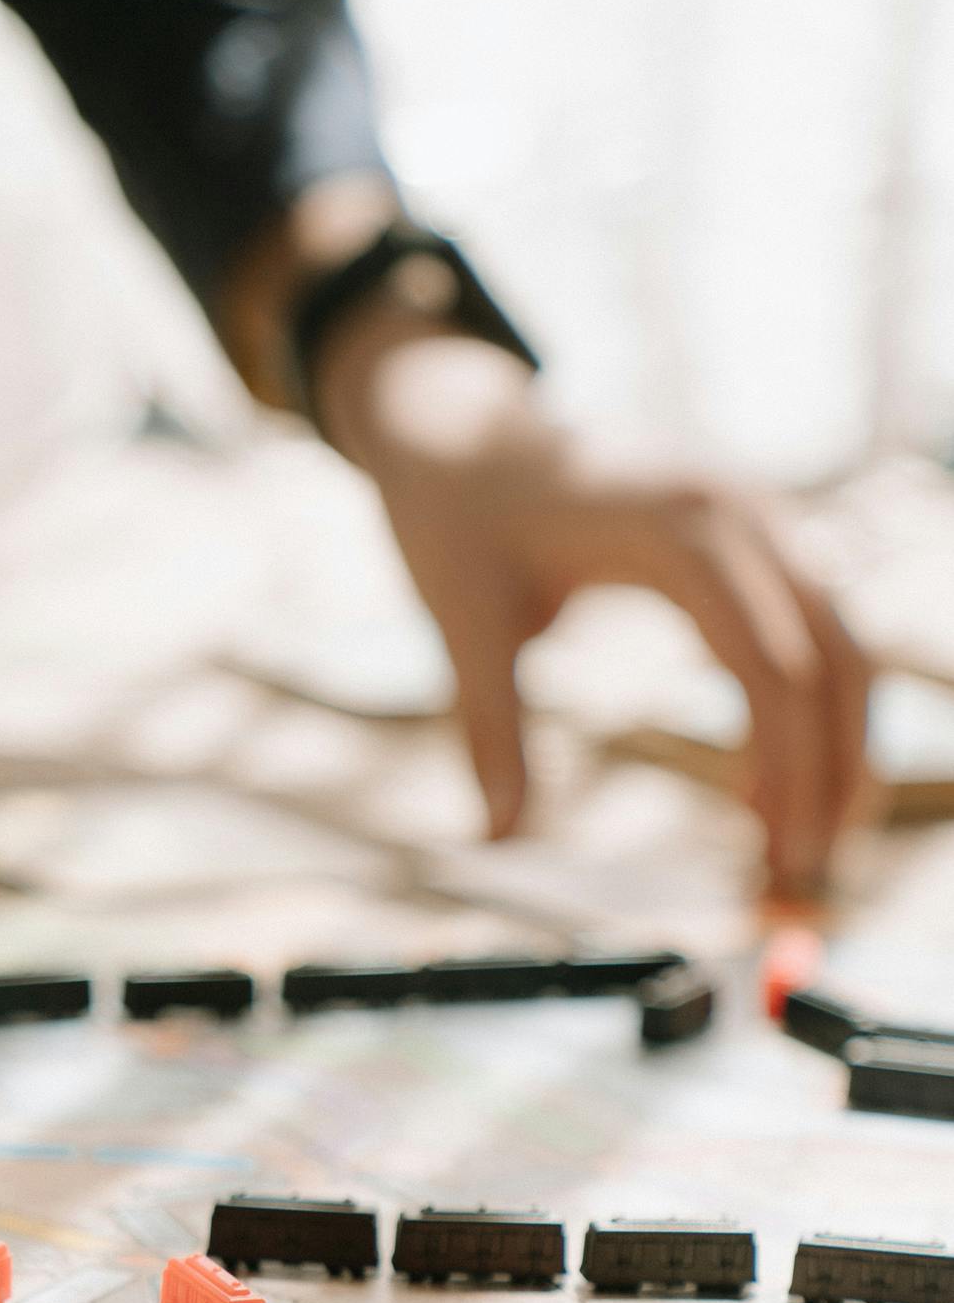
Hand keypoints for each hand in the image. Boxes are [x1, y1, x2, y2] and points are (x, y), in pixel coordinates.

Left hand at [320, 313, 870, 900]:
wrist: (460, 424)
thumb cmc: (458, 515)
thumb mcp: (463, 624)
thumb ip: (490, 730)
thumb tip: (497, 839)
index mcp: (681, 524)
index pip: (772, 664)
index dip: (788, 767)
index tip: (777, 855)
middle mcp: (744, 513)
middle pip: (836, 659)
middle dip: (834, 774)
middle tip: (804, 879)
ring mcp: (760, 519)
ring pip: (844, 646)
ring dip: (839, 749)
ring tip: (801, 848)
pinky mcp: (752, 540)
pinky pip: (816, 630)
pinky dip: (814, 711)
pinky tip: (776, 789)